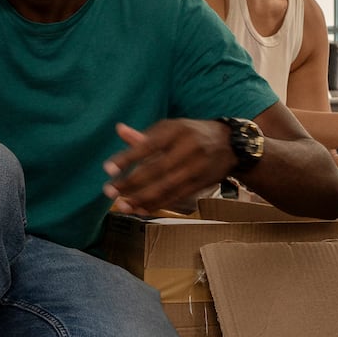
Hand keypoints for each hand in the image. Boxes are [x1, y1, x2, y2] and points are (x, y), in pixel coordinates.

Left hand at [103, 120, 232, 215]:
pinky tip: (141, 209)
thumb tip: (119, 129)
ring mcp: (195, 166)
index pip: (147, 145)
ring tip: (122, 205)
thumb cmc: (191, 134)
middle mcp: (187, 148)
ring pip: (166, 187)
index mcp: (175, 130)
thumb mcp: (171, 128)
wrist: (230, 144)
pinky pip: (176, 196)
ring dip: (142, 198)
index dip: (127, 158)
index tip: (107, 169)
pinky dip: (158, 204)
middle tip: (109, 191)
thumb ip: (145, 135)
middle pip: (155, 169)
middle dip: (130, 183)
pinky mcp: (201, 182)